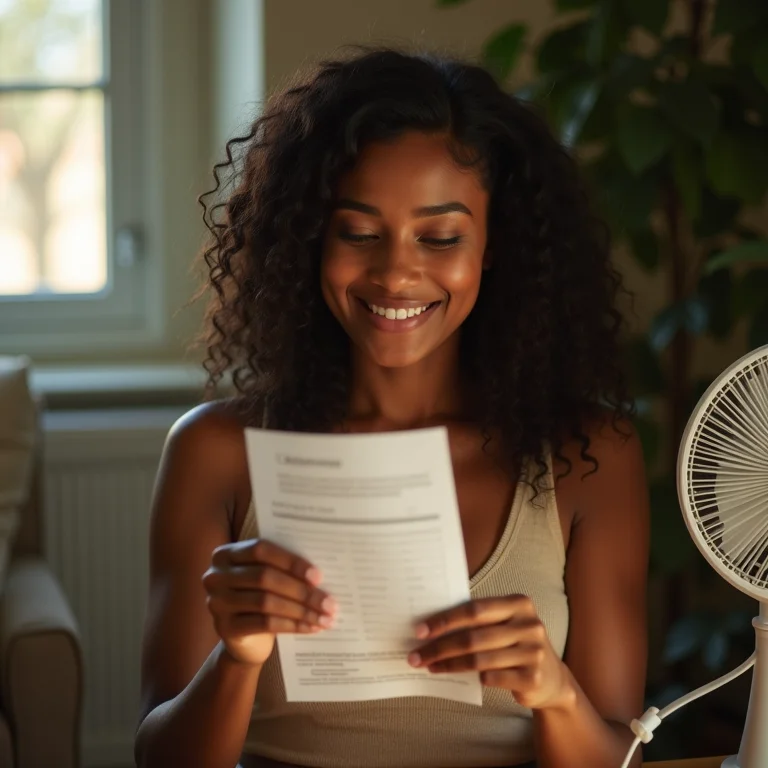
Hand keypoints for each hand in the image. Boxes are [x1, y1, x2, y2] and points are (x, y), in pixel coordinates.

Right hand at [202, 538, 337, 666]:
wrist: (245, 640)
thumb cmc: (262, 597)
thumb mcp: (267, 578)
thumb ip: (283, 568)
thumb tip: (319, 572)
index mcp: (226, 554)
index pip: (260, 550)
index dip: (291, 561)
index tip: (318, 575)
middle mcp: (215, 576)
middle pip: (265, 577)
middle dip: (302, 590)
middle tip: (330, 602)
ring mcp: (217, 603)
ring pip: (267, 602)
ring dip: (301, 610)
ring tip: (325, 617)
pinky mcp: (224, 628)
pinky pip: (265, 623)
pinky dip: (292, 625)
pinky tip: (311, 627)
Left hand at [408, 595, 570, 709]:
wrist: (551, 678)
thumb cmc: (515, 644)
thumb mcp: (504, 624)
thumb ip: (478, 620)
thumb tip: (432, 625)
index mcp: (519, 604)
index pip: (474, 609)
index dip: (445, 619)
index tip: (420, 630)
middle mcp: (529, 625)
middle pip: (473, 636)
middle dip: (440, 646)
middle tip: (416, 654)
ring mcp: (533, 652)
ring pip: (478, 659)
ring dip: (447, 664)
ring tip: (428, 666)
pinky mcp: (531, 678)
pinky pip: (491, 677)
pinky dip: (468, 677)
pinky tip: (452, 676)